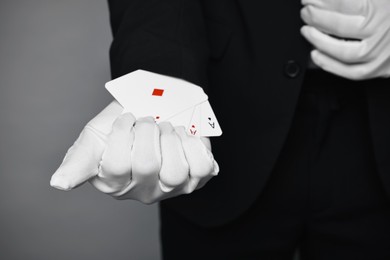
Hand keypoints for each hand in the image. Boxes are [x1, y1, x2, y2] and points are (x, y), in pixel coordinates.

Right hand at [50, 101, 218, 203]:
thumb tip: (58, 184)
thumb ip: (79, 160)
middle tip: (149, 121)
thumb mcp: (96, 136)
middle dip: (148, 132)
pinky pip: (201, 168)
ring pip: (175, 172)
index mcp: (113, 182)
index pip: (116, 165)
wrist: (156, 105)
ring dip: (170, 139)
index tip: (127, 118)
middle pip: (147, 166)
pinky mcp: (195, 179)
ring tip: (166, 128)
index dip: (123, 133)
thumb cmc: (125, 121)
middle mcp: (142, 191)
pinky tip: (183, 136)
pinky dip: (193, 145)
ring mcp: (170, 188)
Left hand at [300, 0, 389, 79]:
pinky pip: (351, 72)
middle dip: (316, 18)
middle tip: (305, 12)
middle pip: (339, 26)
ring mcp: (382, 53)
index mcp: (383, 8)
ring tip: (307, 31)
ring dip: (319, 41)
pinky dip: (329, 65)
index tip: (307, 0)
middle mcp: (383, 31)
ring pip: (342, 51)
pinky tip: (316, 55)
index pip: (343, 4)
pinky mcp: (381, 69)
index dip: (319, 2)